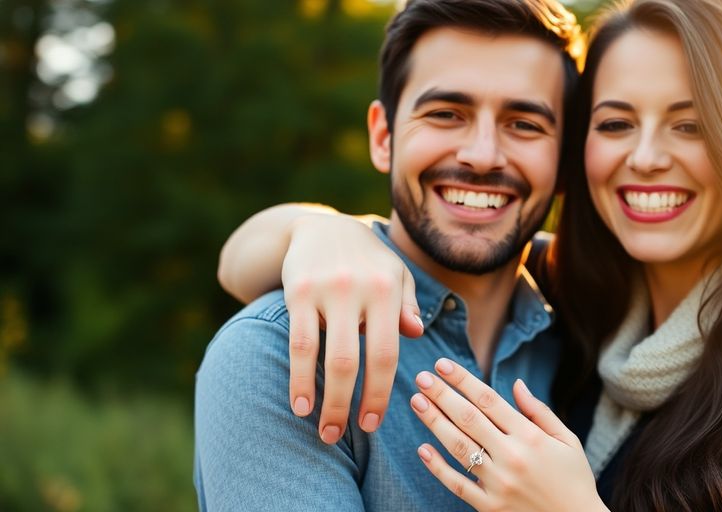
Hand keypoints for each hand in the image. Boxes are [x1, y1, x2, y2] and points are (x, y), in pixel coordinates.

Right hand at [282, 213, 423, 442]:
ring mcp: (325, 290)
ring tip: (319, 429)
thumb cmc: (367, 260)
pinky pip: (298, 341)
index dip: (379, 393)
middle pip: (353, 360)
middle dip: (348, 404)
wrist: (321, 225)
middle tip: (342, 436)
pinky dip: (298, 376)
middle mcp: (358, 290)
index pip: (387, 353)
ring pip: (322, 354)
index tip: (372, 424)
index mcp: (388, 290)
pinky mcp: (297, 291)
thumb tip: (416, 334)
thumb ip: (407, 305)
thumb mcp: (396, 275)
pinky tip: (299, 403)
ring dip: (320, 398)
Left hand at [409, 359, 607, 511]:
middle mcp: (512, 457)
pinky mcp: (490, 507)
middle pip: (469, 419)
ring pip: (459, 447)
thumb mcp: (568, 440)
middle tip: (422, 377)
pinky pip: (457, 485)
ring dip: (435, 422)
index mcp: (531, 437)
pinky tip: (422, 449)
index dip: (463, 380)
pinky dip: (438, 467)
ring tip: (417, 402)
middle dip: (442, 395)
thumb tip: (516, 384)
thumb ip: (539, 411)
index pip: (489, 401)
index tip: (443, 365)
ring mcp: (498, 483)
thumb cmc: (574, 479)